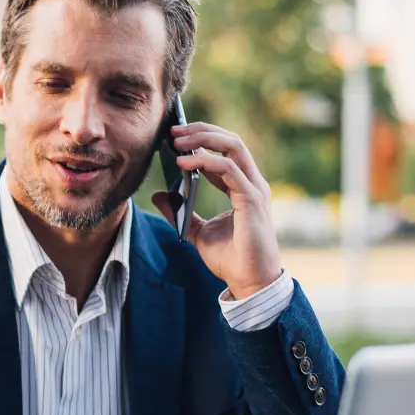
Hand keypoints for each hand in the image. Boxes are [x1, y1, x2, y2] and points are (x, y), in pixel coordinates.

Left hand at [152, 122, 281, 298]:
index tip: (175, 138)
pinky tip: (183, 164)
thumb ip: (180, 212)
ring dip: (203, 139)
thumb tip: (159, 194)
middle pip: (231, 141)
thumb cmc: (231, 259)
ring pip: (233, 146)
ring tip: (177, 141)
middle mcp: (252, 183)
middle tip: (174, 130)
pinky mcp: (251, 199)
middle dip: (202, 131)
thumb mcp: (197, 231)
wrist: (249, 283)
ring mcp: (254, 189)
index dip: (201, 140)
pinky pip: (229, 169)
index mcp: (242, 187)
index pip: (225, 151)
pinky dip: (206, 162)